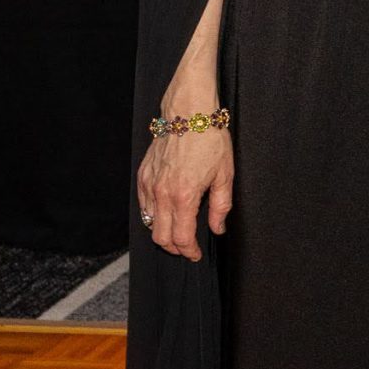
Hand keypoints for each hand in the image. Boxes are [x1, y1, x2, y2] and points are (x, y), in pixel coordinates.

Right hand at [137, 116, 231, 262]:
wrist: (189, 114)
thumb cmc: (210, 140)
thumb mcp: (225, 174)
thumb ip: (221, 206)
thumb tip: (218, 228)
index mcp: (184, 196)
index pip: (181, 237)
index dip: (189, 251)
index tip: (196, 255)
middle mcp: (162, 194)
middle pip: (160, 237)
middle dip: (174, 247)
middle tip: (187, 248)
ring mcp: (149, 185)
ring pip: (149, 223)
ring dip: (162, 232)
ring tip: (178, 232)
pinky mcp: (143, 176)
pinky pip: (144, 205)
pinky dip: (153, 215)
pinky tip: (166, 212)